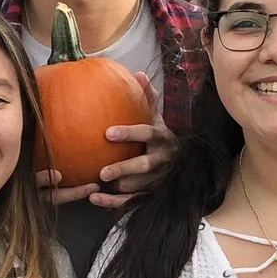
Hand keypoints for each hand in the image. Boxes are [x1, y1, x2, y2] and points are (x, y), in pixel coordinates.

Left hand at [90, 75, 176, 208]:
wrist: (182, 164)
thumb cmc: (160, 138)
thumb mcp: (158, 118)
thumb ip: (149, 98)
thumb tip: (138, 73)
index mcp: (163, 139)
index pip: (148, 133)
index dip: (129, 133)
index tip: (107, 132)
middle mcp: (162, 161)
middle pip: (144, 166)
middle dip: (124, 169)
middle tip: (103, 171)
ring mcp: (157, 180)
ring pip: (139, 187)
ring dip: (119, 189)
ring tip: (97, 187)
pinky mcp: (150, 194)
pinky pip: (131, 202)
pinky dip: (112, 203)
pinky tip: (94, 200)